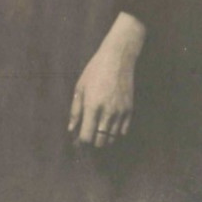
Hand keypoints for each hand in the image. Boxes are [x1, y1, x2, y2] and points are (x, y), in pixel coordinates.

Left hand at [68, 12, 146, 148]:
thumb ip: (75, 110)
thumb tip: (71, 129)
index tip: (78, 140)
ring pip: (111, 138)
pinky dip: (115, 132)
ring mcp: (120, 112)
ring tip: (98, 129)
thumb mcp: (80, 87)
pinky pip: (122, 131)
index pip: (87, 136)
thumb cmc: (95, 71)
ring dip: (104, 138)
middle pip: (100, 142)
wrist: (118, 59)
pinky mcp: (130, 110)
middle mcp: (107, 112)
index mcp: (92, 106)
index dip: (81, 141)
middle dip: (92, 142)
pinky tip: (109, 123)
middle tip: (88, 135)